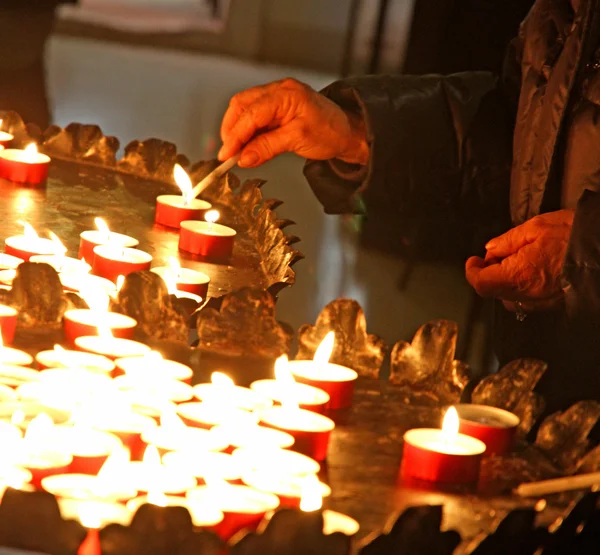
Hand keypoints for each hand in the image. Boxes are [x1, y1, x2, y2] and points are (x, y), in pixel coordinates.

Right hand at [218, 78, 368, 167]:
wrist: (347, 132)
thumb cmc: (330, 132)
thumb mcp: (297, 140)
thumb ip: (267, 147)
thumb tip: (243, 157)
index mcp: (286, 94)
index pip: (251, 113)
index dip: (235, 135)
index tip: (226, 154)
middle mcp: (279, 90)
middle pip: (242, 105)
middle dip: (232, 130)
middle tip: (229, 153)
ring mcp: (277, 96)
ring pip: (245, 109)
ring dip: (238, 131)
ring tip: (238, 152)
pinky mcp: (277, 106)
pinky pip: (255, 116)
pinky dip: (249, 131)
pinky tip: (248, 146)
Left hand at [465, 210, 573, 310]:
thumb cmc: (576, 234)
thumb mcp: (537, 227)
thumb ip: (508, 240)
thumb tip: (490, 249)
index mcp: (520, 274)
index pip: (482, 284)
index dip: (472, 272)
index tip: (473, 261)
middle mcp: (529, 294)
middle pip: (493, 292)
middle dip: (488, 273)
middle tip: (498, 254)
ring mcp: (543, 302)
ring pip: (509, 298)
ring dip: (504, 281)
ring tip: (515, 260)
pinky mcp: (554, 304)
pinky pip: (527, 300)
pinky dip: (521, 287)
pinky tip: (531, 269)